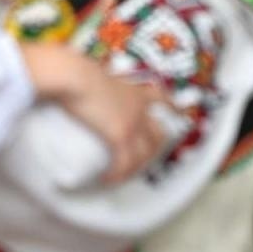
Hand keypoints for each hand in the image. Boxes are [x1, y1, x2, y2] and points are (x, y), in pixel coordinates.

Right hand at [20, 45, 174, 182]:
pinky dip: (117, 174)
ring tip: (119, 176)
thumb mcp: (96, 75)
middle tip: (141, 162)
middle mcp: (139, 108)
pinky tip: (108, 179)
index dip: (171, 106)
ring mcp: (132, 123)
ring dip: (133, 169)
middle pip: (158, 135)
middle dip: (154, 151)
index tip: (179, 112)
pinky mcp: (119, 136)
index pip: (160, 97)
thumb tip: (86, 86)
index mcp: (135, 91)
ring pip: (143, 155)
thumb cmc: (77, 71)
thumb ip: (97, 82)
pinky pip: (124, 163)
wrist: (74, 76)